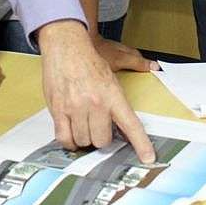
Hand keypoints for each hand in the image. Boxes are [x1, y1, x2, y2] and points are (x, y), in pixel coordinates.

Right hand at [38, 20, 154, 161]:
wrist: (65, 45)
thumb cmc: (89, 60)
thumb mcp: (114, 72)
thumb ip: (121, 95)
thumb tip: (137, 99)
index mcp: (113, 95)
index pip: (130, 125)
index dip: (141, 144)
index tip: (147, 158)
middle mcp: (95, 103)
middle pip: (102, 141)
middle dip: (101, 138)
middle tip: (97, 126)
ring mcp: (75, 108)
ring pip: (83, 140)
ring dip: (84, 137)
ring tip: (83, 123)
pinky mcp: (58, 109)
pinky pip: (64, 138)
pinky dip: (68, 140)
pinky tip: (71, 132)